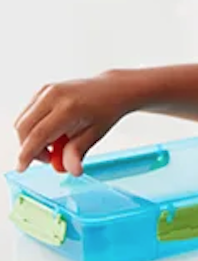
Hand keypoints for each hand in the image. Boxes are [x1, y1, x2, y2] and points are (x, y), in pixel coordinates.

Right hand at [15, 73, 134, 174]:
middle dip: (29, 148)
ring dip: (30, 139)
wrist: (112, 89)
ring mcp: (47, 90)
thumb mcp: (95, 135)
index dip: (28, 154)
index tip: (22, 168)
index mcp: (69, 108)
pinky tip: (53, 132)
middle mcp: (54, 95)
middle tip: (49, 157)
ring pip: (23, 122)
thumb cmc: (106, 111)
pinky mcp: (42, 90)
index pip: (39, 134)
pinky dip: (33, 128)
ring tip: (55, 143)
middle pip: (24, 128)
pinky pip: (27, 115)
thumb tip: (72, 171)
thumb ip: (78, 153)